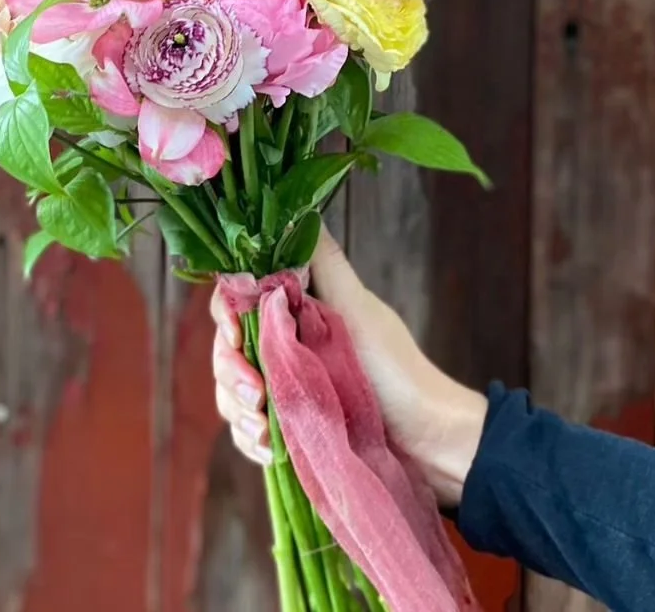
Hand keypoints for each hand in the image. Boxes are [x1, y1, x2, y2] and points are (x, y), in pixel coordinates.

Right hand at [210, 226, 488, 507]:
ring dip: (238, 410)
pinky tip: (265, 449)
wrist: (429, 442)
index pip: (237, 301)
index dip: (228, 316)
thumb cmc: (397, 368)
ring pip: (229, 390)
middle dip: (231, 371)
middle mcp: (283, 344)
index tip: (238, 335)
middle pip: (226, 347)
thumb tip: (299, 204)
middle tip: (257, 394)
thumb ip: (324, 261)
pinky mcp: (288, 427)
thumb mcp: (357, 308)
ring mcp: (284, 386)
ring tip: (264, 431)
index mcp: (294, 309)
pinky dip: (248, 438)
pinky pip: (245, 429)